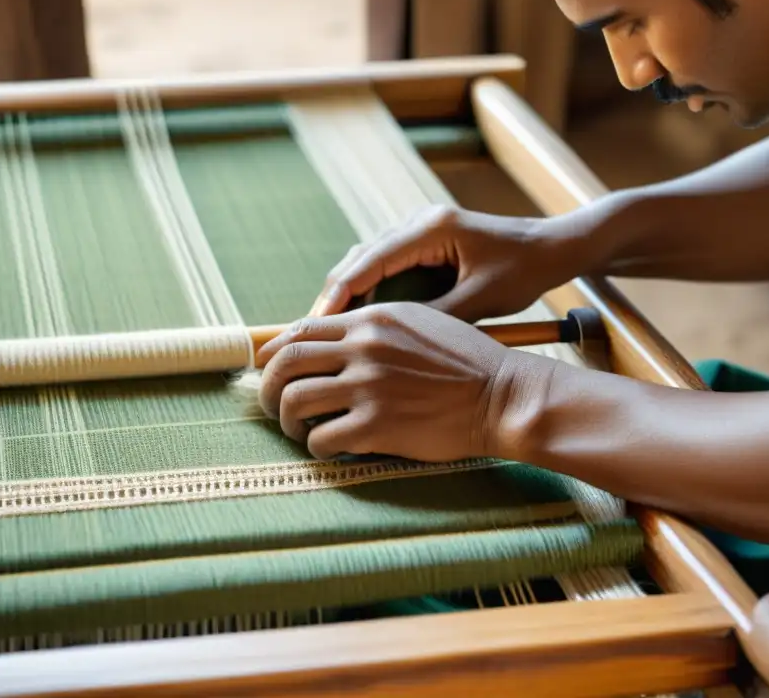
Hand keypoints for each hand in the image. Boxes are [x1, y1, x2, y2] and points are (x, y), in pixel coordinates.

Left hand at [256, 301, 553, 461]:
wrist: (503, 396)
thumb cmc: (466, 362)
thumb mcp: (419, 322)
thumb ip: (373, 327)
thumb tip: (328, 342)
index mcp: (371, 320)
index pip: (300, 330)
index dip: (274, 352)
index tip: (267, 369)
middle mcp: (364, 347)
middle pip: (285, 363)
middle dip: (266, 387)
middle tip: (271, 405)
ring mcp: (369, 386)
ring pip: (293, 401)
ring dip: (286, 420)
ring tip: (299, 430)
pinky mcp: (377, 426)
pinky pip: (322, 439)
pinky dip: (317, 447)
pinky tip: (330, 448)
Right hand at [309, 205, 566, 322]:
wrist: (553, 247)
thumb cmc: (524, 270)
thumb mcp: (482, 298)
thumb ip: (437, 315)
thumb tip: (389, 341)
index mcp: (432, 229)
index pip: (371, 260)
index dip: (340, 293)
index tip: (318, 324)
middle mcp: (420, 223)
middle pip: (361, 256)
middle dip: (335, 293)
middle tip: (312, 331)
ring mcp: (422, 230)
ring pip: (370, 259)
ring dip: (350, 291)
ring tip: (329, 328)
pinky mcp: (427, 242)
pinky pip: (387, 263)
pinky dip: (370, 288)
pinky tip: (361, 317)